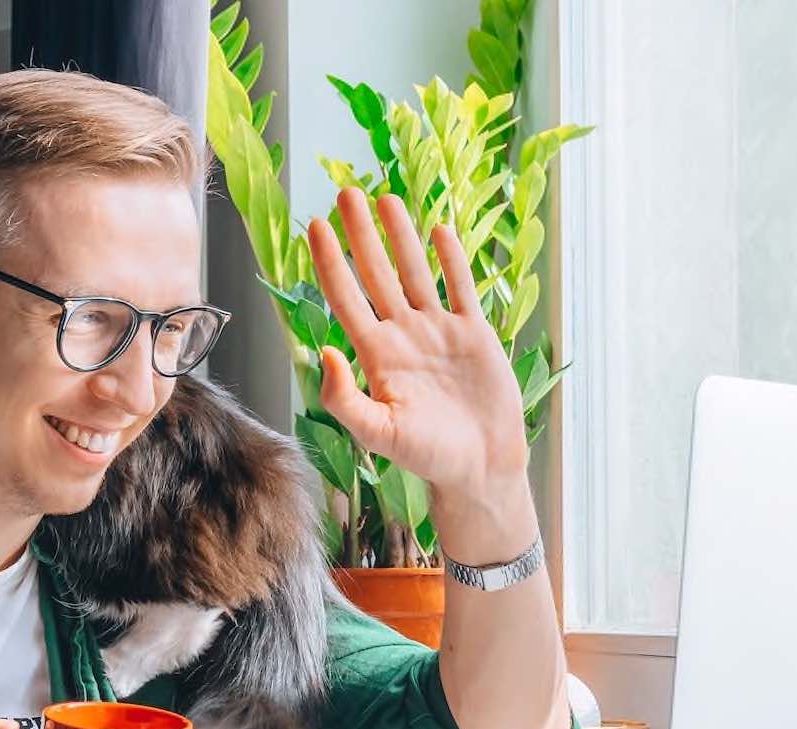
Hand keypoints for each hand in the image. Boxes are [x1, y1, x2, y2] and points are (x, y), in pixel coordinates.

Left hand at [309, 188, 530, 521]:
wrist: (479, 466)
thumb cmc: (426, 456)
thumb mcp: (378, 433)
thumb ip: (344, 397)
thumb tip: (322, 350)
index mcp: (376, 357)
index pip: (346, 298)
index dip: (331, 263)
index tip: (317, 227)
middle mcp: (403, 337)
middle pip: (377, 274)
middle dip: (362, 235)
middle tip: (345, 193)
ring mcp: (438, 332)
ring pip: (415, 273)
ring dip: (401, 236)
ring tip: (386, 198)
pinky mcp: (473, 335)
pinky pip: (460, 288)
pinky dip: (450, 260)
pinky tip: (439, 230)